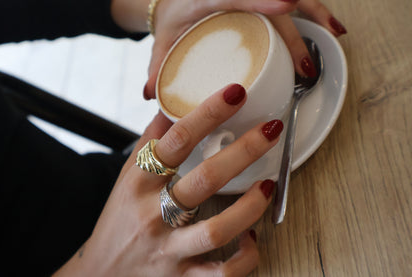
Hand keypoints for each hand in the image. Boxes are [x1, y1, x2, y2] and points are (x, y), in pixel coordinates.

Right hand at [53, 84, 282, 276]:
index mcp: (138, 183)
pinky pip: (222, 273)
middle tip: (271, 129)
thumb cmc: (118, 221)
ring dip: (251, 206)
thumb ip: (151, 141)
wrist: (99, 274)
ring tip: (268, 184)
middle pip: (205, 179)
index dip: (208, 113)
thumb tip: (172, 104)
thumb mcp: (127, 177)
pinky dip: (245, 256)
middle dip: (244, 151)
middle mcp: (153, 215)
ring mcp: (169, 250)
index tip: (235, 93)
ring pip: (218, 229)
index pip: (176, 141)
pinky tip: (252, 238)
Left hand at [142, 0, 345, 99]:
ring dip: (315, 13)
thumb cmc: (173, 16)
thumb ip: (158, 66)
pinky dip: (313, 10)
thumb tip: (150, 94)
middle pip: (273, 5)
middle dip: (294, 33)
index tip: (288, 6)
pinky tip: (326, 24)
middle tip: (304, 66)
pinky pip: (294, 1)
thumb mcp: (163, 39)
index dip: (264, 0)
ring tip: (333, 33)